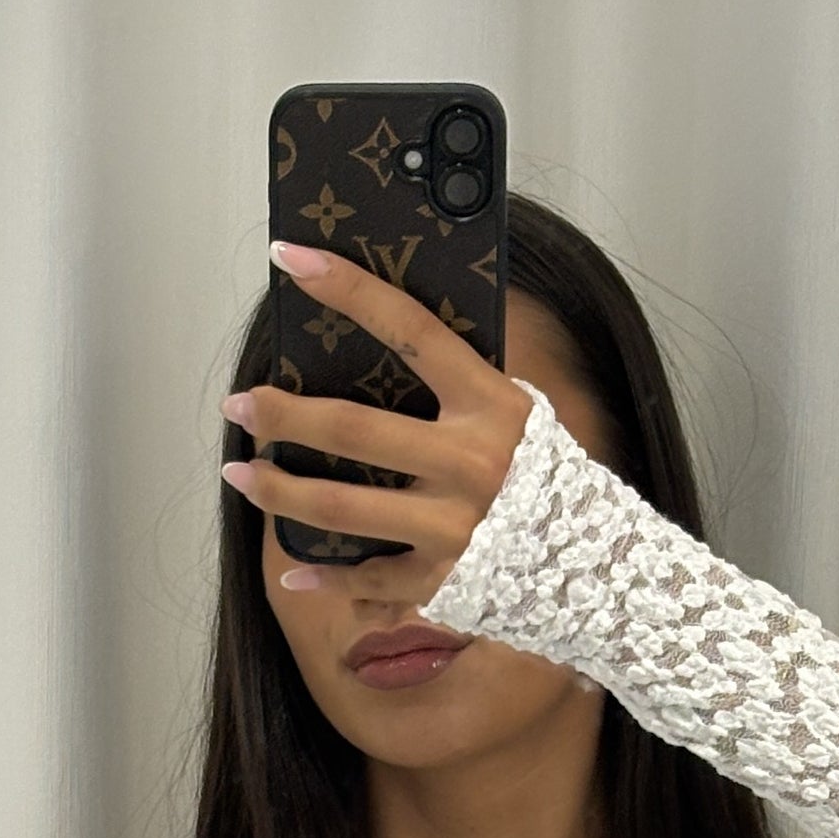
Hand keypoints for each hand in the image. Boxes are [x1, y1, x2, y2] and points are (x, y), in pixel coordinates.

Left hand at [218, 241, 531, 604]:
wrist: (599, 558)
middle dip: (283, 414)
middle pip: (353, 431)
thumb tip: (378, 337)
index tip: (288, 257)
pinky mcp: (444, 579)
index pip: (409, 329)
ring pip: (342, 508)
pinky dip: (325, 580)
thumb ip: (457, 383)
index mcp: (489, 404)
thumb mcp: (514, 410)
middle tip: (239, 403)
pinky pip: (370, 577)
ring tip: (240, 471)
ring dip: (279, 491)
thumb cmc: (542, 471)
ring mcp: (454, 527)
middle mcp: (470, 464)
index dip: (347, 289)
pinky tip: (292, 571)